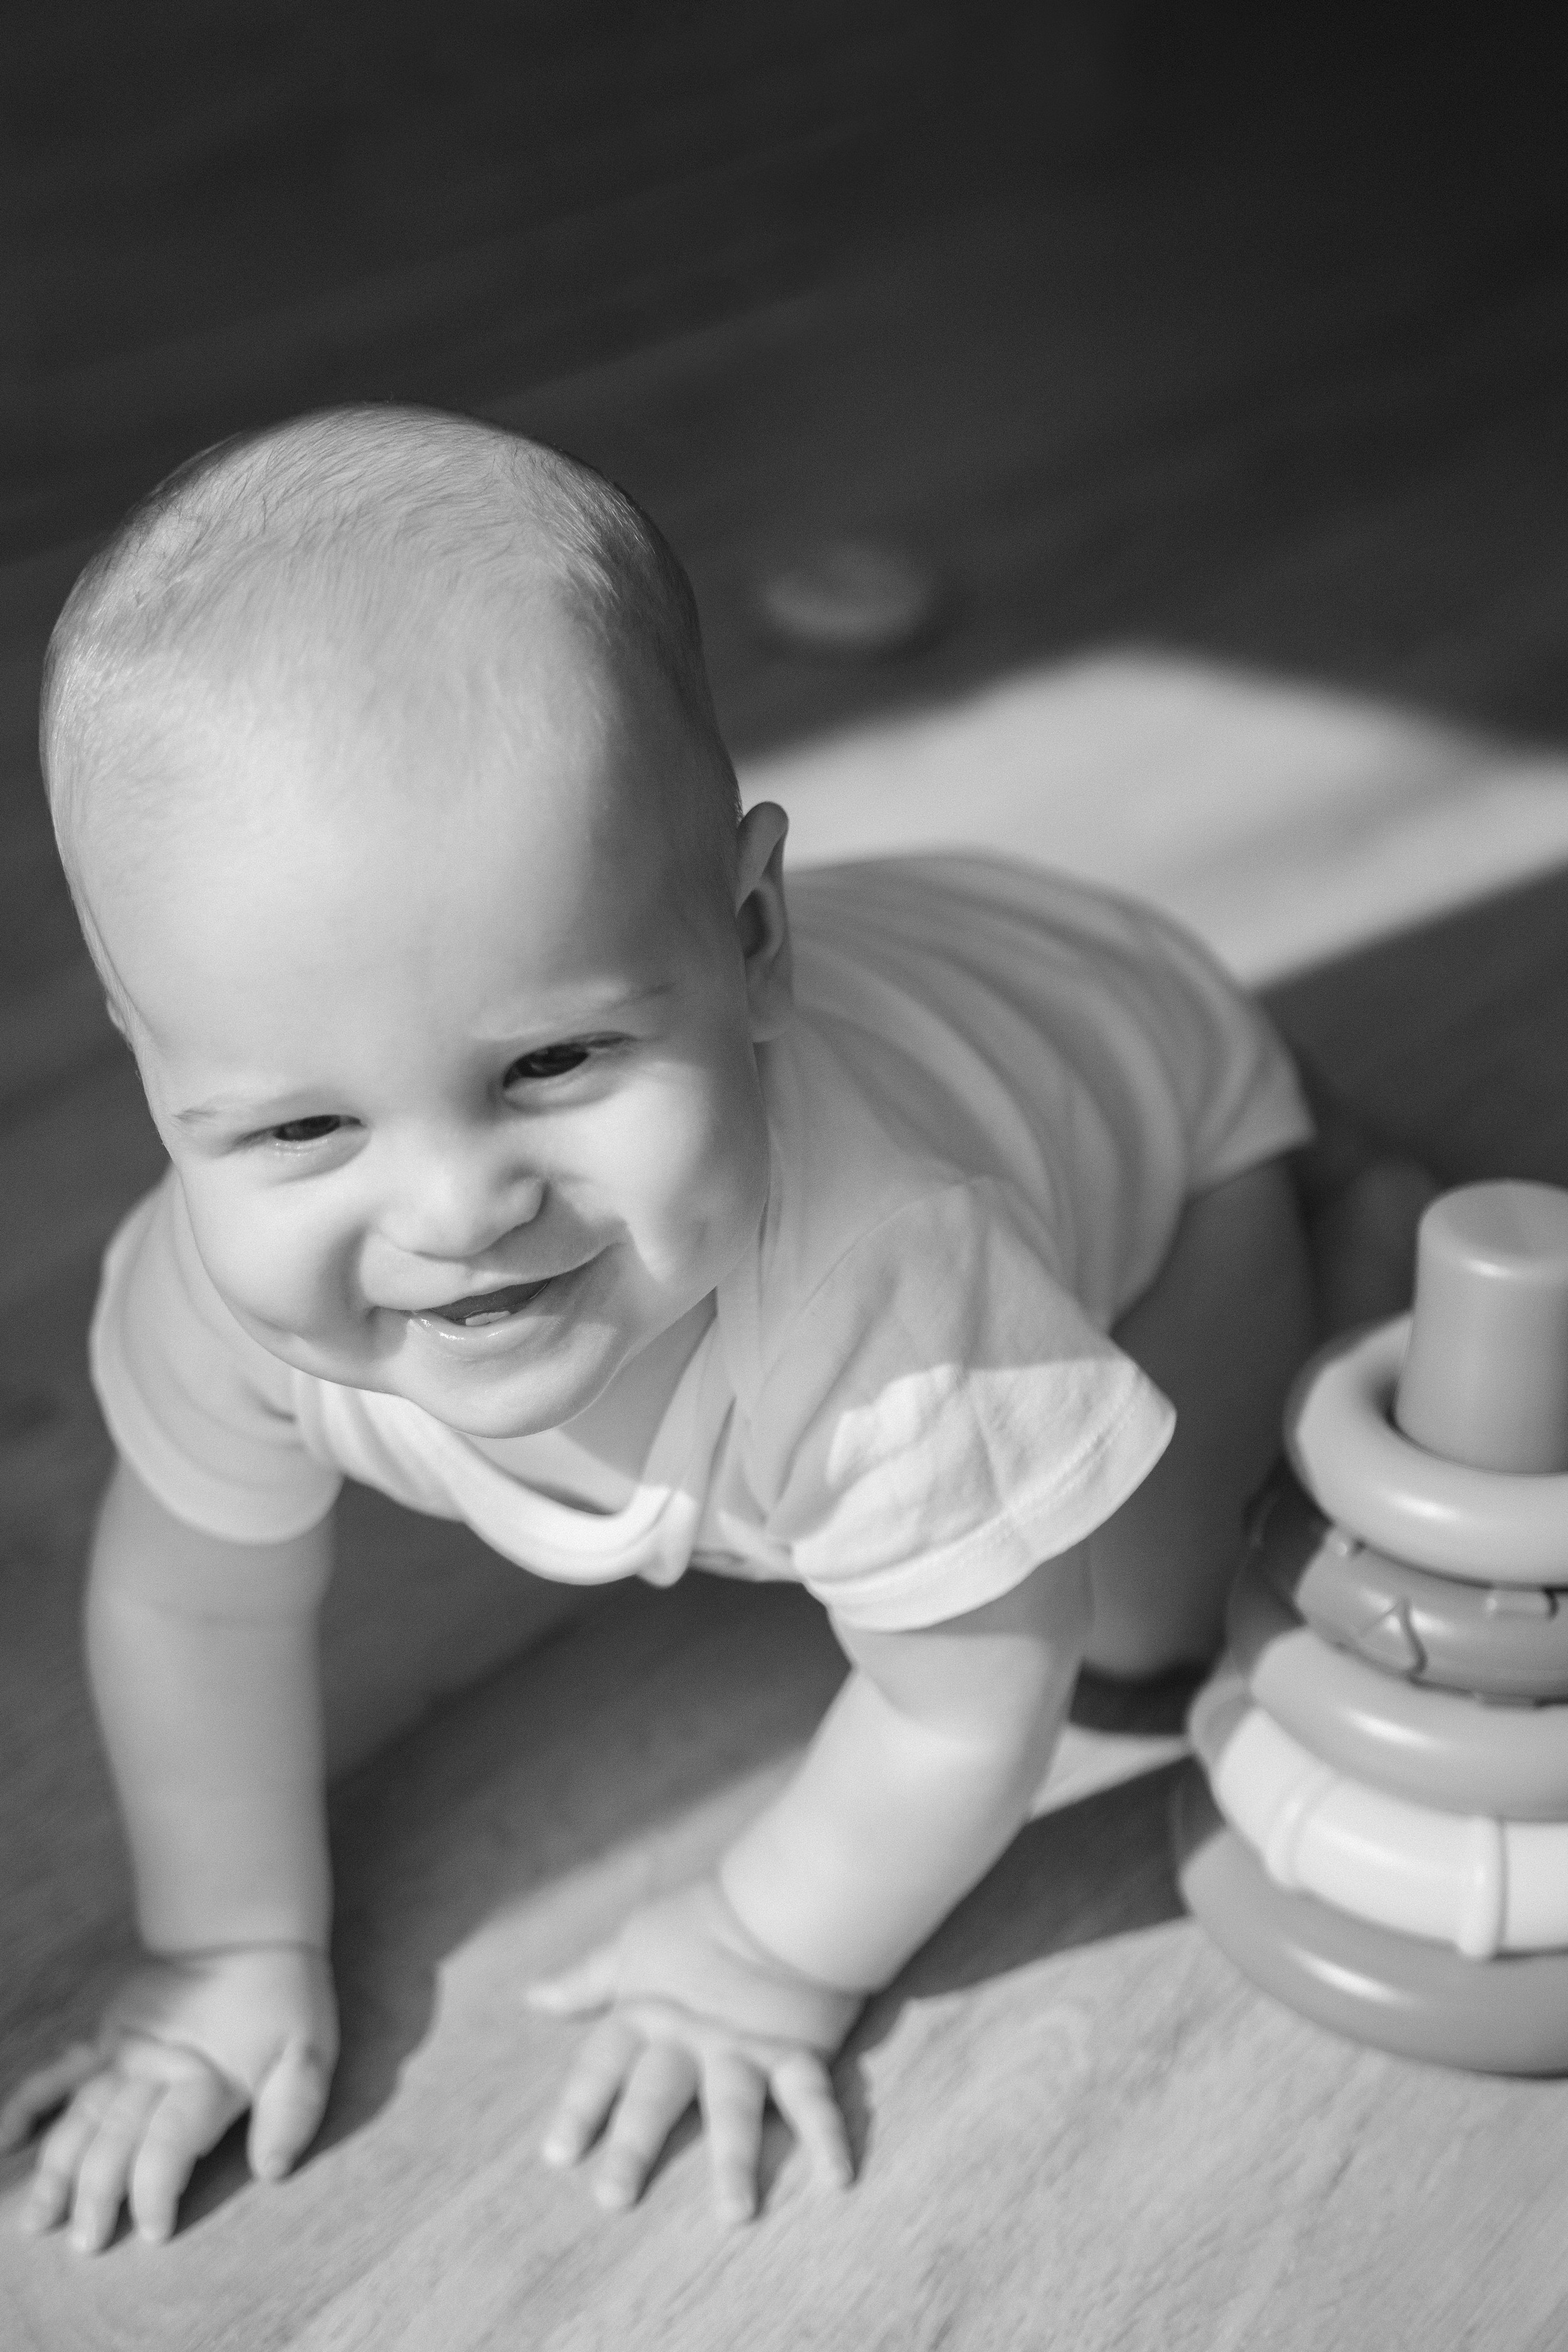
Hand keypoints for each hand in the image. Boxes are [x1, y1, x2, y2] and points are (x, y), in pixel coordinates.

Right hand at [0, 1946, 337, 2252]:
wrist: (246, 1929)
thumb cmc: (283, 1996)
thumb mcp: (309, 2049)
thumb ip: (293, 2109)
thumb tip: (271, 2170)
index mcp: (205, 2078)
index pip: (169, 2145)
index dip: (156, 2190)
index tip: (152, 2232)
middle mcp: (155, 2070)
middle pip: (116, 2140)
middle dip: (98, 2197)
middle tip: (88, 2245)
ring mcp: (123, 2052)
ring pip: (80, 2116)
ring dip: (58, 2168)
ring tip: (38, 2219)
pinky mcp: (106, 2035)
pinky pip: (60, 2070)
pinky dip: (30, 2100)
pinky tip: (8, 2136)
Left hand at [528, 1879, 860, 2224]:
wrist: (781, 1899)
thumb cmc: (701, 1920)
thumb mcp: (632, 1946)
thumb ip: (587, 1981)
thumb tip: (534, 1997)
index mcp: (647, 2016)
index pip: (604, 2065)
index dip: (581, 2109)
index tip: (558, 2157)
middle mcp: (691, 2041)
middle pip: (657, 2095)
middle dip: (636, 2146)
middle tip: (614, 2199)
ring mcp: (745, 2051)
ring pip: (734, 2108)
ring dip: (734, 2160)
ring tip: (734, 2214)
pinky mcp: (797, 2052)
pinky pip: (813, 2098)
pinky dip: (830, 2137)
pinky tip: (838, 2178)